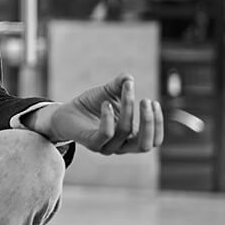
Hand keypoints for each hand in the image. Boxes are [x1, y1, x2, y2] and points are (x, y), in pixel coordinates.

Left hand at [30, 73, 162, 154]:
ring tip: (125, 90)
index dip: (158, 123)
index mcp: (131, 138)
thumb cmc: (92, 105)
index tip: (153, 102)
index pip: (154, 141)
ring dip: (128, 109)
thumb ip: (121, 85)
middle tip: (146, 100)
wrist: (66, 113)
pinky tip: (106, 103)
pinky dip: (108, 117)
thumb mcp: (110, 93)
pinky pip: (105, 134)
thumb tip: (128, 78)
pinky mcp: (91, 143)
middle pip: (145, 145)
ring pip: (124, 132)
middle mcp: (121, 146)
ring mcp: (106, 147)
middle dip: (149, 122)